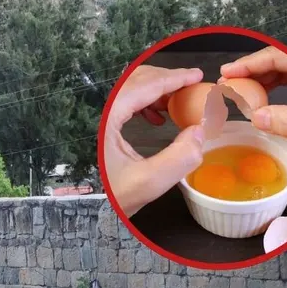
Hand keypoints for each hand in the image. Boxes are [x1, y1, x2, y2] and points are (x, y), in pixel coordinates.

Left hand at [104, 65, 206, 216]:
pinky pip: (123, 103)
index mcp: (106, 120)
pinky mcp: (100, 127)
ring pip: (130, 90)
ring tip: (177, 104)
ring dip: (156, 91)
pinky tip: (157, 118)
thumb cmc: (109, 199)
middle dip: (166, 80)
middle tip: (191, 87)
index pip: (143, 85)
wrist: (87, 212)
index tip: (196, 75)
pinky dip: (144, 103)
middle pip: (135, 81)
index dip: (173, 78)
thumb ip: (178, 159)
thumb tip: (200, 132)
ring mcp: (98, 119)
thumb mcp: (147, 182)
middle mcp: (99, 114)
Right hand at [219, 46, 286, 145]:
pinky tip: (266, 95)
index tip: (227, 73)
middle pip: (281, 58)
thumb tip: (258, 118)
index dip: (250, 63)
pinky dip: (279, 84)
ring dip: (264, 78)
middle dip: (253, 70)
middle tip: (229, 83)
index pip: (279, 55)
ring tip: (243, 91)